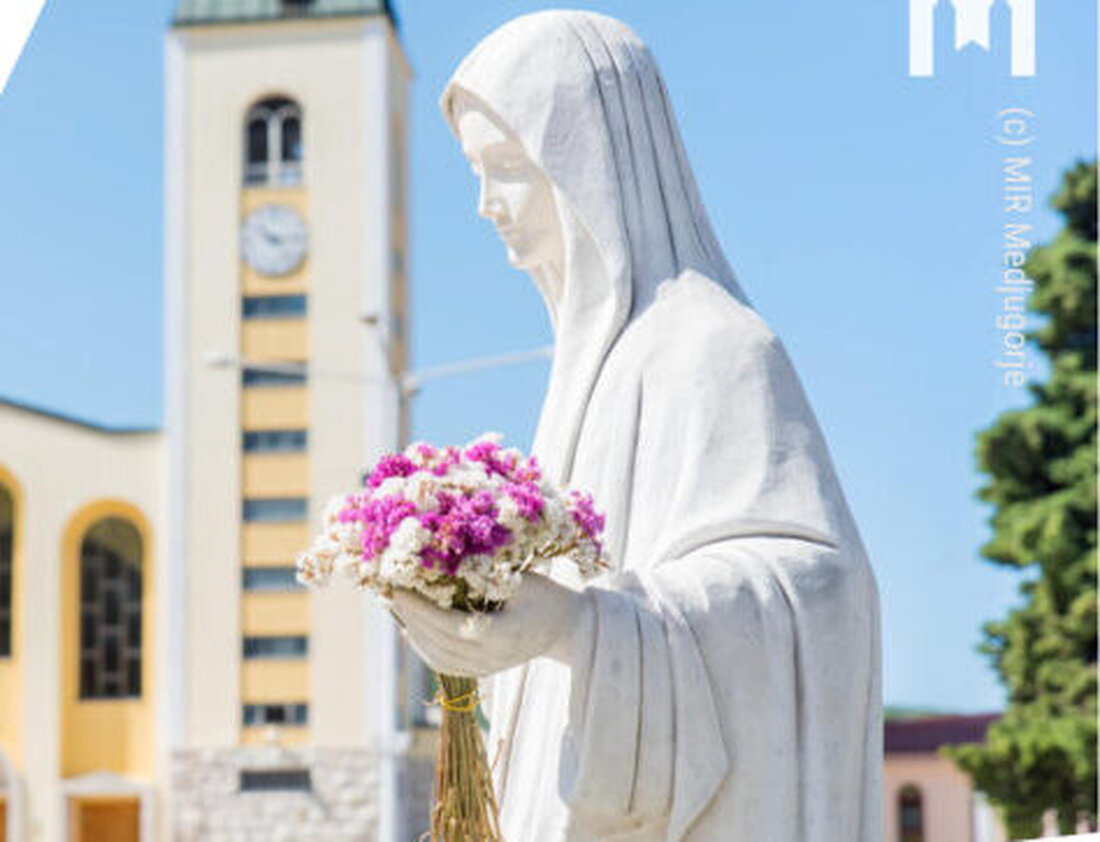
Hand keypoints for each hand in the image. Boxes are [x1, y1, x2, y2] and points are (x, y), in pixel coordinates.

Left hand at [388, 573, 591, 677]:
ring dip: (415, 633)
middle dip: (412, 617)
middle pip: (440, 642)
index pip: (451, 626)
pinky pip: (447, 666)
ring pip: (439, 657)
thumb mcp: (523, 579)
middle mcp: (493, 657)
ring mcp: (488, 668)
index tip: (401, 589)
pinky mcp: (485, 671)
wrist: (568, 629)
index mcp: (502, 634)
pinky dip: (425, 649)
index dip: (422, 610)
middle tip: (392, 592)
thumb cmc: (547, 597)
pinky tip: (410, 632)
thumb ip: (489, 575)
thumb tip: (445, 557)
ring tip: (398, 609)